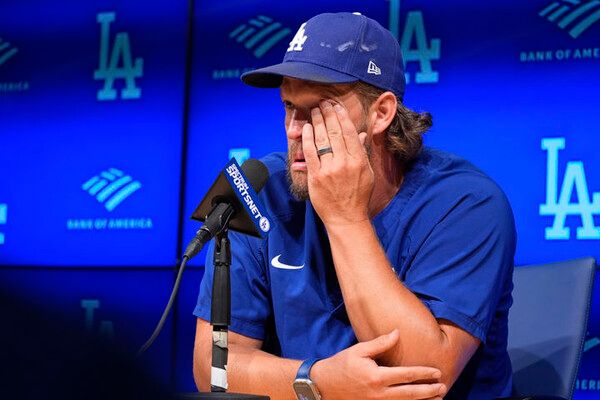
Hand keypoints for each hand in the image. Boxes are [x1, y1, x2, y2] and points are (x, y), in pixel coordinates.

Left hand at [302, 100, 373, 225]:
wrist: (346, 218)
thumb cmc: (358, 196)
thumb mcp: (367, 173)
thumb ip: (362, 152)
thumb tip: (361, 134)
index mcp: (359, 160)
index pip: (349, 132)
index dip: (342, 117)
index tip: (337, 107)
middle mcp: (344, 163)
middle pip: (334, 132)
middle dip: (328, 115)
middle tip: (323, 103)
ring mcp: (329, 170)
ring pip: (322, 139)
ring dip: (317, 122)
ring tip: (314, 111)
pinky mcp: (316, 177)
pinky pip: (310, 153)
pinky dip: (307, 138)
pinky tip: (307, 128)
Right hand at [311, 330, 446, 399]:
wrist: (324, 385)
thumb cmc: (342, 364)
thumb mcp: (359, 350)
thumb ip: (380, 343)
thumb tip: (397, 333)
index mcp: (377, 376)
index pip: (406, 375)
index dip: (424, 373)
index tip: (437, 372)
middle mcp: (379, 393)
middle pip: (410, 394)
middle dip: (429, 391)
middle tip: (444, 387)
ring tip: (438, 399)